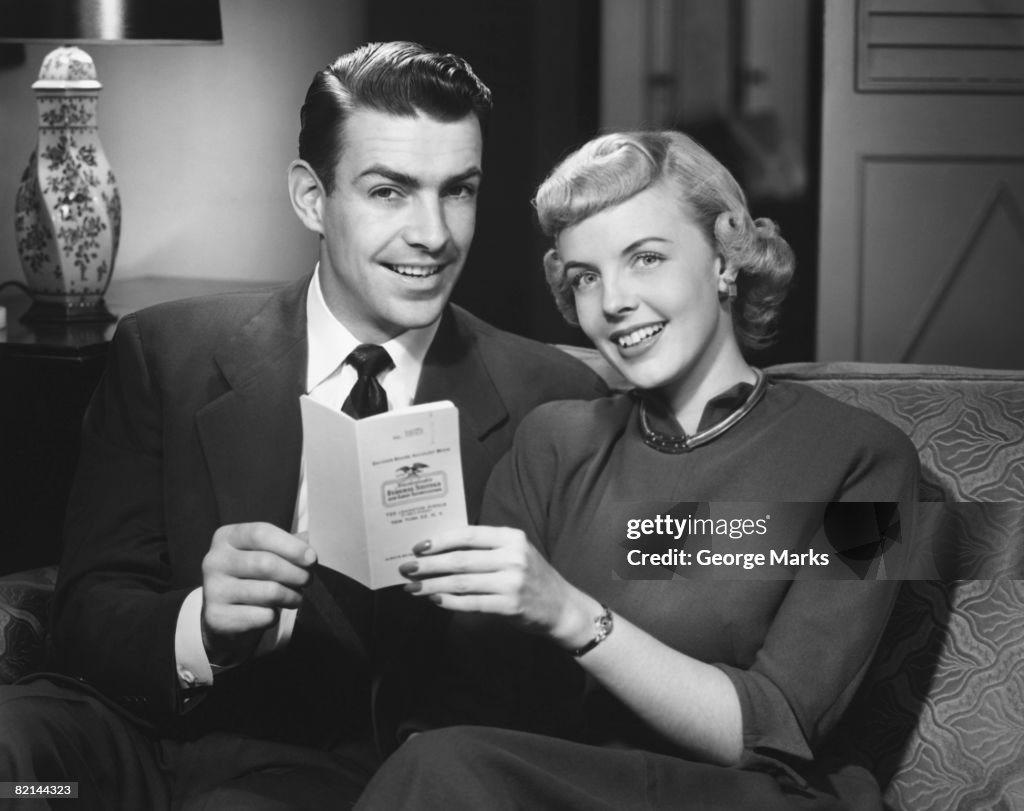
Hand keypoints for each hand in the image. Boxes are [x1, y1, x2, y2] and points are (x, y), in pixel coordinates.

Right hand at [201, 522, 315, 666]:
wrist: (224, 613)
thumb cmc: (252, 575)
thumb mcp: (266, 552)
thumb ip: (288, 545)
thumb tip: (307, 545)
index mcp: (226, 537)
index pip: (260, 534)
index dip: (291, 546)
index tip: (312, 559)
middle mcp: (214, 560)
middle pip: (266, 563)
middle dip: (296, 574)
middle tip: (308, 581)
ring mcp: (212, 590)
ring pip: (269, 592)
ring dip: (292, 596)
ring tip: (296, 598)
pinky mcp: (217, 618)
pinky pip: (263, 616)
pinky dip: (276, 616)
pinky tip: (272, 613)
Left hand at [399, 526, 599, 649]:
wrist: (562, 607)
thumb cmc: (532, 577)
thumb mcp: (515, 552)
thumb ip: (486, 548)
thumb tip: (441, 549)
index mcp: (512, 537)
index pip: (468, 534)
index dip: (439, 541)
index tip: (418, 546)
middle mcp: (513, 557)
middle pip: (460, 560)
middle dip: (429, 565)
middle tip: (407, 568)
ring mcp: (512, 582)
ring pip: (462, 582)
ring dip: (432, 585)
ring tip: (413, 587)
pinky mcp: (510, 605)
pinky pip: (471, 603)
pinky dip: (449, 601)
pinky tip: (434, 599)